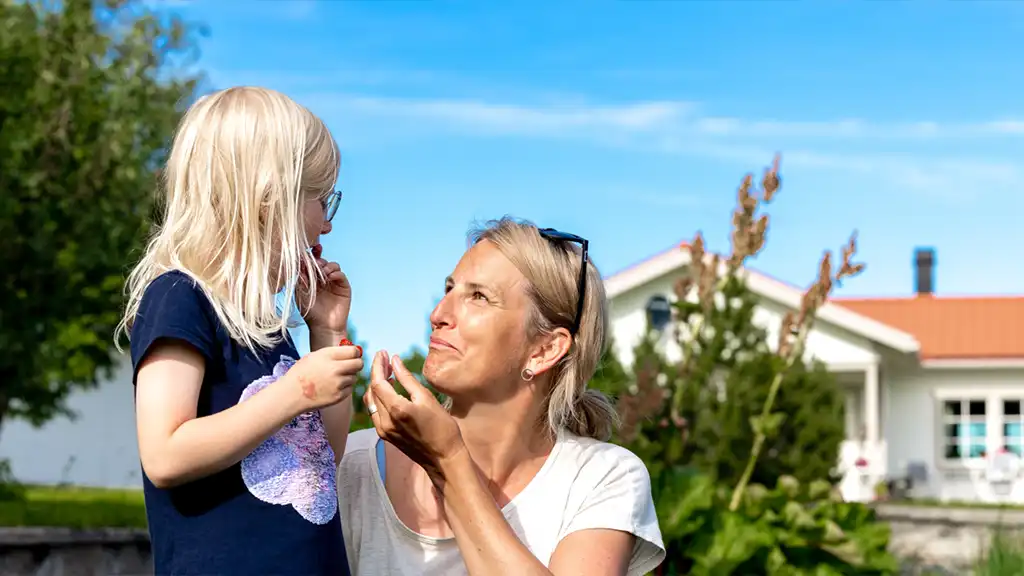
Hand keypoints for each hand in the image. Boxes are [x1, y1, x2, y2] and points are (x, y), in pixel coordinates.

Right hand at [288, 344, 363, 411]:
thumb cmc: (301, 373)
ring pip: (354, 377)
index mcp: (328, 356)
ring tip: (334, 379)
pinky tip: (332, 387)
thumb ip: (333, 353)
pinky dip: (345, 388)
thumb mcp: (314, 356)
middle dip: (357, 363)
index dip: (355, 353)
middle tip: (351, 366)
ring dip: (349, 377)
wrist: (291, 394)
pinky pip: (350, 388)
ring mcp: (338, 384)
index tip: (353, 355)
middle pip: (359, 364)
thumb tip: (354, 352)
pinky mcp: (339, 396)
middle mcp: (335, 369)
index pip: (353, 351)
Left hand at [298, 244, 351, 335]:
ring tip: (323, 274)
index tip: (309, 249)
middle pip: (322, 261)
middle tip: (316, 265)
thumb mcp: (300, 293)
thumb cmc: (310, 312)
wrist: (324, 326)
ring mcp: (333, 282)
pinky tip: (330, 278)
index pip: (311, 263)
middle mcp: (322, 278)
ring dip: (327, 266)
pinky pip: (340, 274)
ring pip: (333, 265)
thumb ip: (300, 278)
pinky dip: (335, 273)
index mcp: (311, 279)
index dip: (311, 254)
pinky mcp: (343, 286)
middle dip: (318, 260)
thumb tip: (300, 262)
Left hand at [366, 351, 463, 481]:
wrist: (444, 459)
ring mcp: (383, 430)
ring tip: (388, 373)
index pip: (378, 382)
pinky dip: (379, 399)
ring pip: (371, 402)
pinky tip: (390, 391)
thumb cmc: (442, 428)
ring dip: (376, 386)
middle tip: (385, 360)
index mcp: (396, 410)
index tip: (383, 353)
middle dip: (376, 373)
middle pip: (372, 391)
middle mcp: (385, 421)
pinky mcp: (385, 436)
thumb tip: (395, 360)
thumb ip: (407, 378)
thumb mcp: (426, 398)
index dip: (378, 365)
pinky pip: (375, 412)